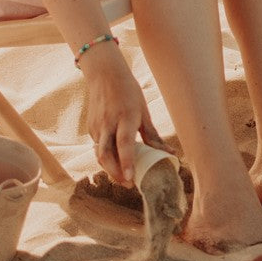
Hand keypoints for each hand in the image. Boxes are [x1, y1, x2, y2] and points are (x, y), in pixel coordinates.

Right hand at [81, 48, 156, 185]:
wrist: (104, 75)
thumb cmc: (129, 92)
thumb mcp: (144, 111)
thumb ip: (153, 135)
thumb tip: (170, 154)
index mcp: (125, 117)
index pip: (124, 144)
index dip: (127, 162)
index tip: (130, 179)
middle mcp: (108, 123)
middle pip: (106, 154)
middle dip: (115, 173)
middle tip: (128, 185)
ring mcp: (97, 126)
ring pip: (100, 154)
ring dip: (110, 169)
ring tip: (124, 179)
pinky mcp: (91, 128)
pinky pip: (98, 147)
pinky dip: (107, 158)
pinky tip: (115, 163)